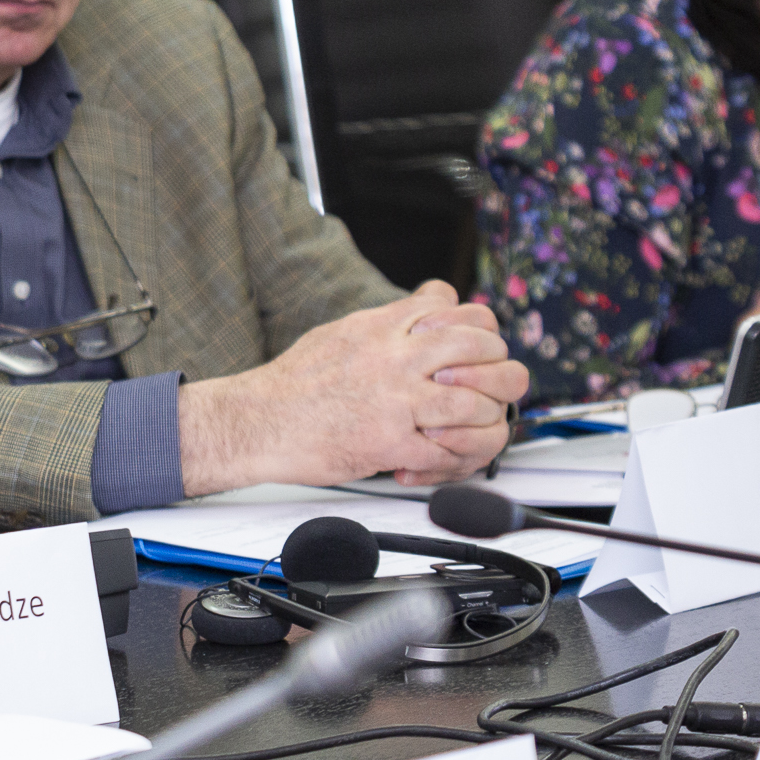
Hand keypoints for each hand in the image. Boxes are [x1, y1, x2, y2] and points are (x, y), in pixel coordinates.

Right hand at [178, 281, 529, 496]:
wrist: (257, 421)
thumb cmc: (296, 382)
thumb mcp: (346, 329)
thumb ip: (395, 317)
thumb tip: (435, 297)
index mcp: (386, 327)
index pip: (465, 312)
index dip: (486, 333)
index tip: (483, 351)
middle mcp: (396, 357)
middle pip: (482, 351)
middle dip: (502, 374)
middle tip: (495, 392)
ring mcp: (395, 400)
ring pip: (475, 404)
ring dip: (485, 423)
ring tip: (474, 431)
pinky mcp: (389, 441)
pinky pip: (446, 452)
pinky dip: (454, 461)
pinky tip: (442, 459)